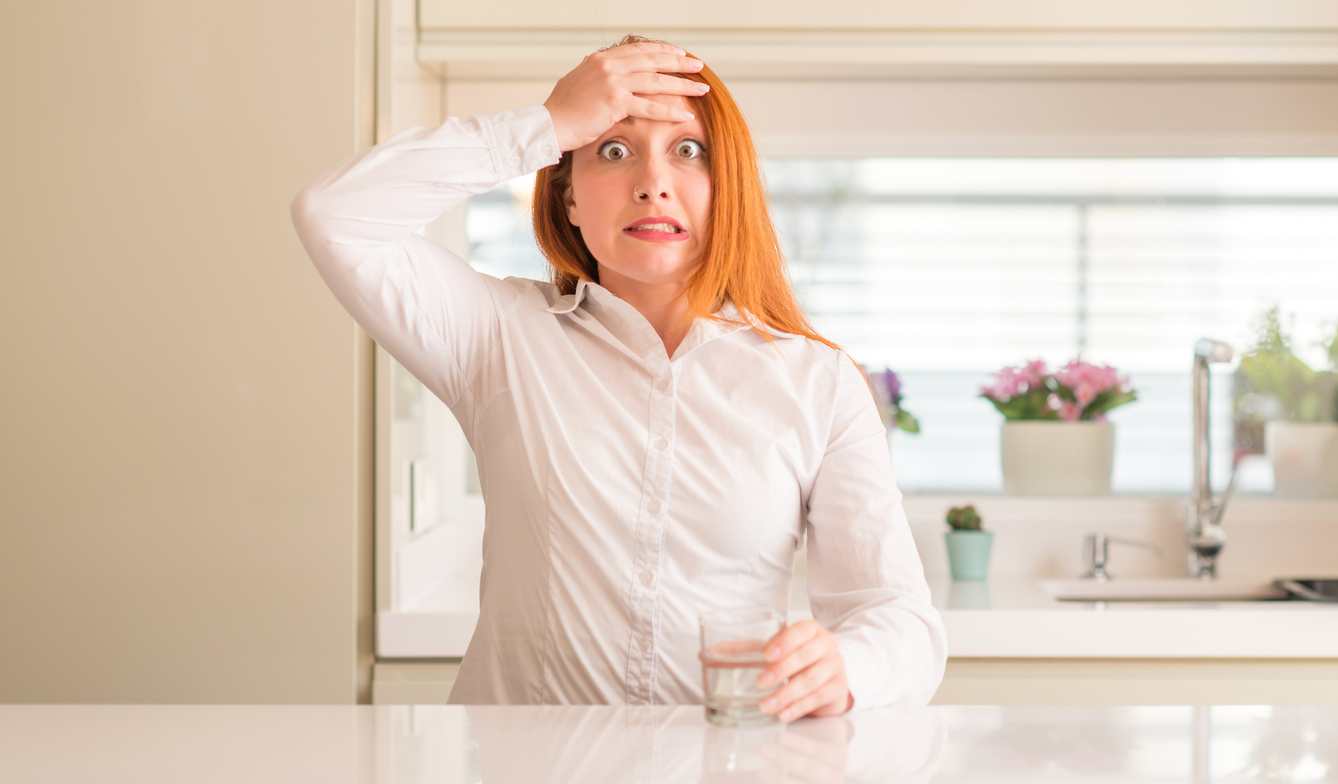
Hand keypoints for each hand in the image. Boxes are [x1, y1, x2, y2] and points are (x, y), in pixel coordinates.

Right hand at [542, 41, 708, 152]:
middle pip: (652, 61)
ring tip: (701, 89)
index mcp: (601, 59)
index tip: (678, 53)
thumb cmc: (561, 109)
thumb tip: (600, 70)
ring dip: (682, 86)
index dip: (661, 51)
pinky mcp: (615, 102)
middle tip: (698, 66)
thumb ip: (594, 74)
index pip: (638, 50)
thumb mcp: (578, 82)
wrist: (548, 124)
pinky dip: (670, 112)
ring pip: (656, 82)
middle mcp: (608, 65)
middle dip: (679, 63)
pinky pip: (650, 107)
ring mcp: (612, 82)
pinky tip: (686, 115)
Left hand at [754, 619, 852, 722]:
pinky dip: (798, 708)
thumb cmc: (799, 660)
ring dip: (786, 695)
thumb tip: (714, 650)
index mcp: (811, 630)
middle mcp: (827, 645)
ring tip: (765, 705)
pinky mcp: (838, 688)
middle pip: (805, 656)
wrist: (828, 678)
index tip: (766, 655)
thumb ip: (749, 649)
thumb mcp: (777, 650)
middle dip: (781, 671)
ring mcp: (835, 666)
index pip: (801, 631)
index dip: (784, 642)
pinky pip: (818, 698)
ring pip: (811, 680)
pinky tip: (783, 714)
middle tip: (760, 682)